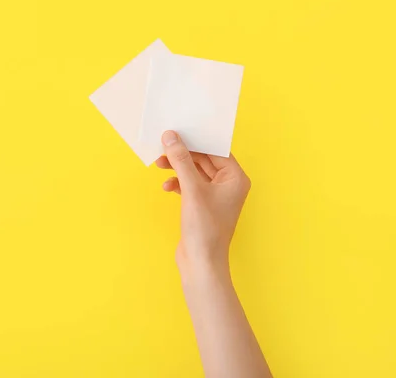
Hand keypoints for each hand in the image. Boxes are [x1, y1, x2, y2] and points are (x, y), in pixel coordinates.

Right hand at [156, 131, 250, 273]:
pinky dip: (178, 183)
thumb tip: (171, 137)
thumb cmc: (204, 228)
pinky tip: (166, 187)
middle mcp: (229, 185)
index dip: (196, 141)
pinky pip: (190, 186)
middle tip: (163, 148)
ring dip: (177, 168)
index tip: (177, 133)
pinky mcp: (203, 206)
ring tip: (159, 165)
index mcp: (236, 178)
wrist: (201, 262)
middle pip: (204, 160)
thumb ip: (181, 160)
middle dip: (183, 155)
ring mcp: (216, 196)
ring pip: (194, 173)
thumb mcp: (191, 189)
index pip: (216, 150)